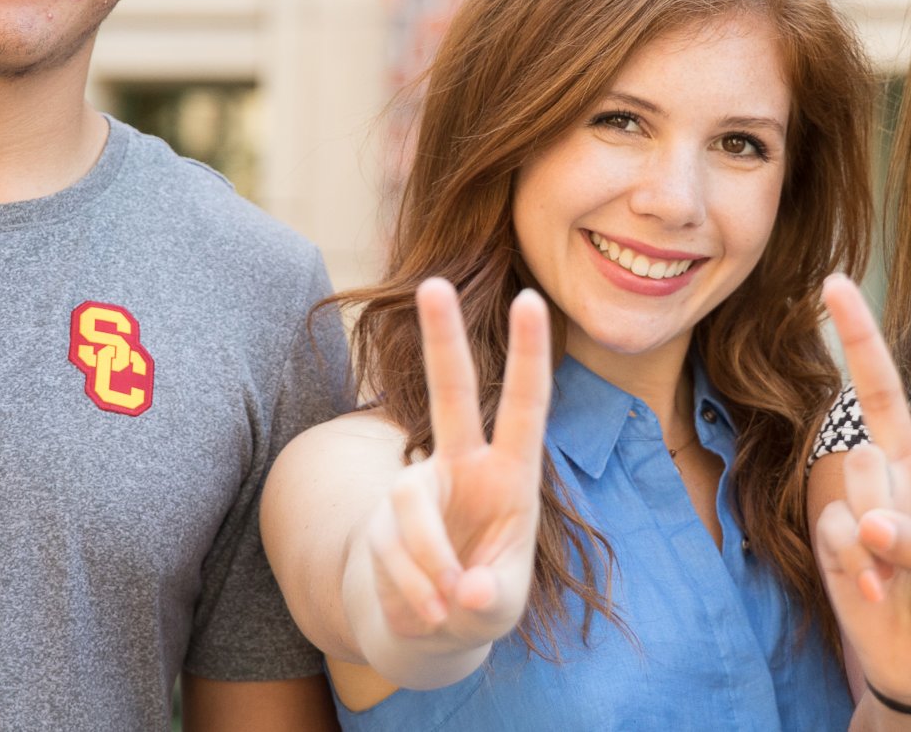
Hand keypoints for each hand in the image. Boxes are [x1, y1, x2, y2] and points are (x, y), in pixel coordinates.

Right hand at [358, 279, 553, 652]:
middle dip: (442, 339)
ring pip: (411, 507)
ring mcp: (415, 487)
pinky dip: (410, 590)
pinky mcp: (379, 518)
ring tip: (445, 609)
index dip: (528, 355)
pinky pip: (389, 549)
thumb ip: (486, 598)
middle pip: (451, 394)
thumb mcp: (499, 608)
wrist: (428, 628)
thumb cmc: (479, 601)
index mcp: (510, 474)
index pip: (525, 406)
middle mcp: (461, 466)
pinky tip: (427, 613)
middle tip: (433, 282)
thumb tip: (462, 589)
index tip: (531, 298)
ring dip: (428, 565)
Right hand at [815, 271, 910, 711]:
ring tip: (898, 581)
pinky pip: (838, 526)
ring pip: (858, 473)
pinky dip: (860, 563)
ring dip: (879, 530)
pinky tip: (877, 594)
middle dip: (855, 336)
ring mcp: (870, 501)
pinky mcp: (837, 537)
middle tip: (831, 282)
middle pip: (880, 392)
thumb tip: (873, 525)